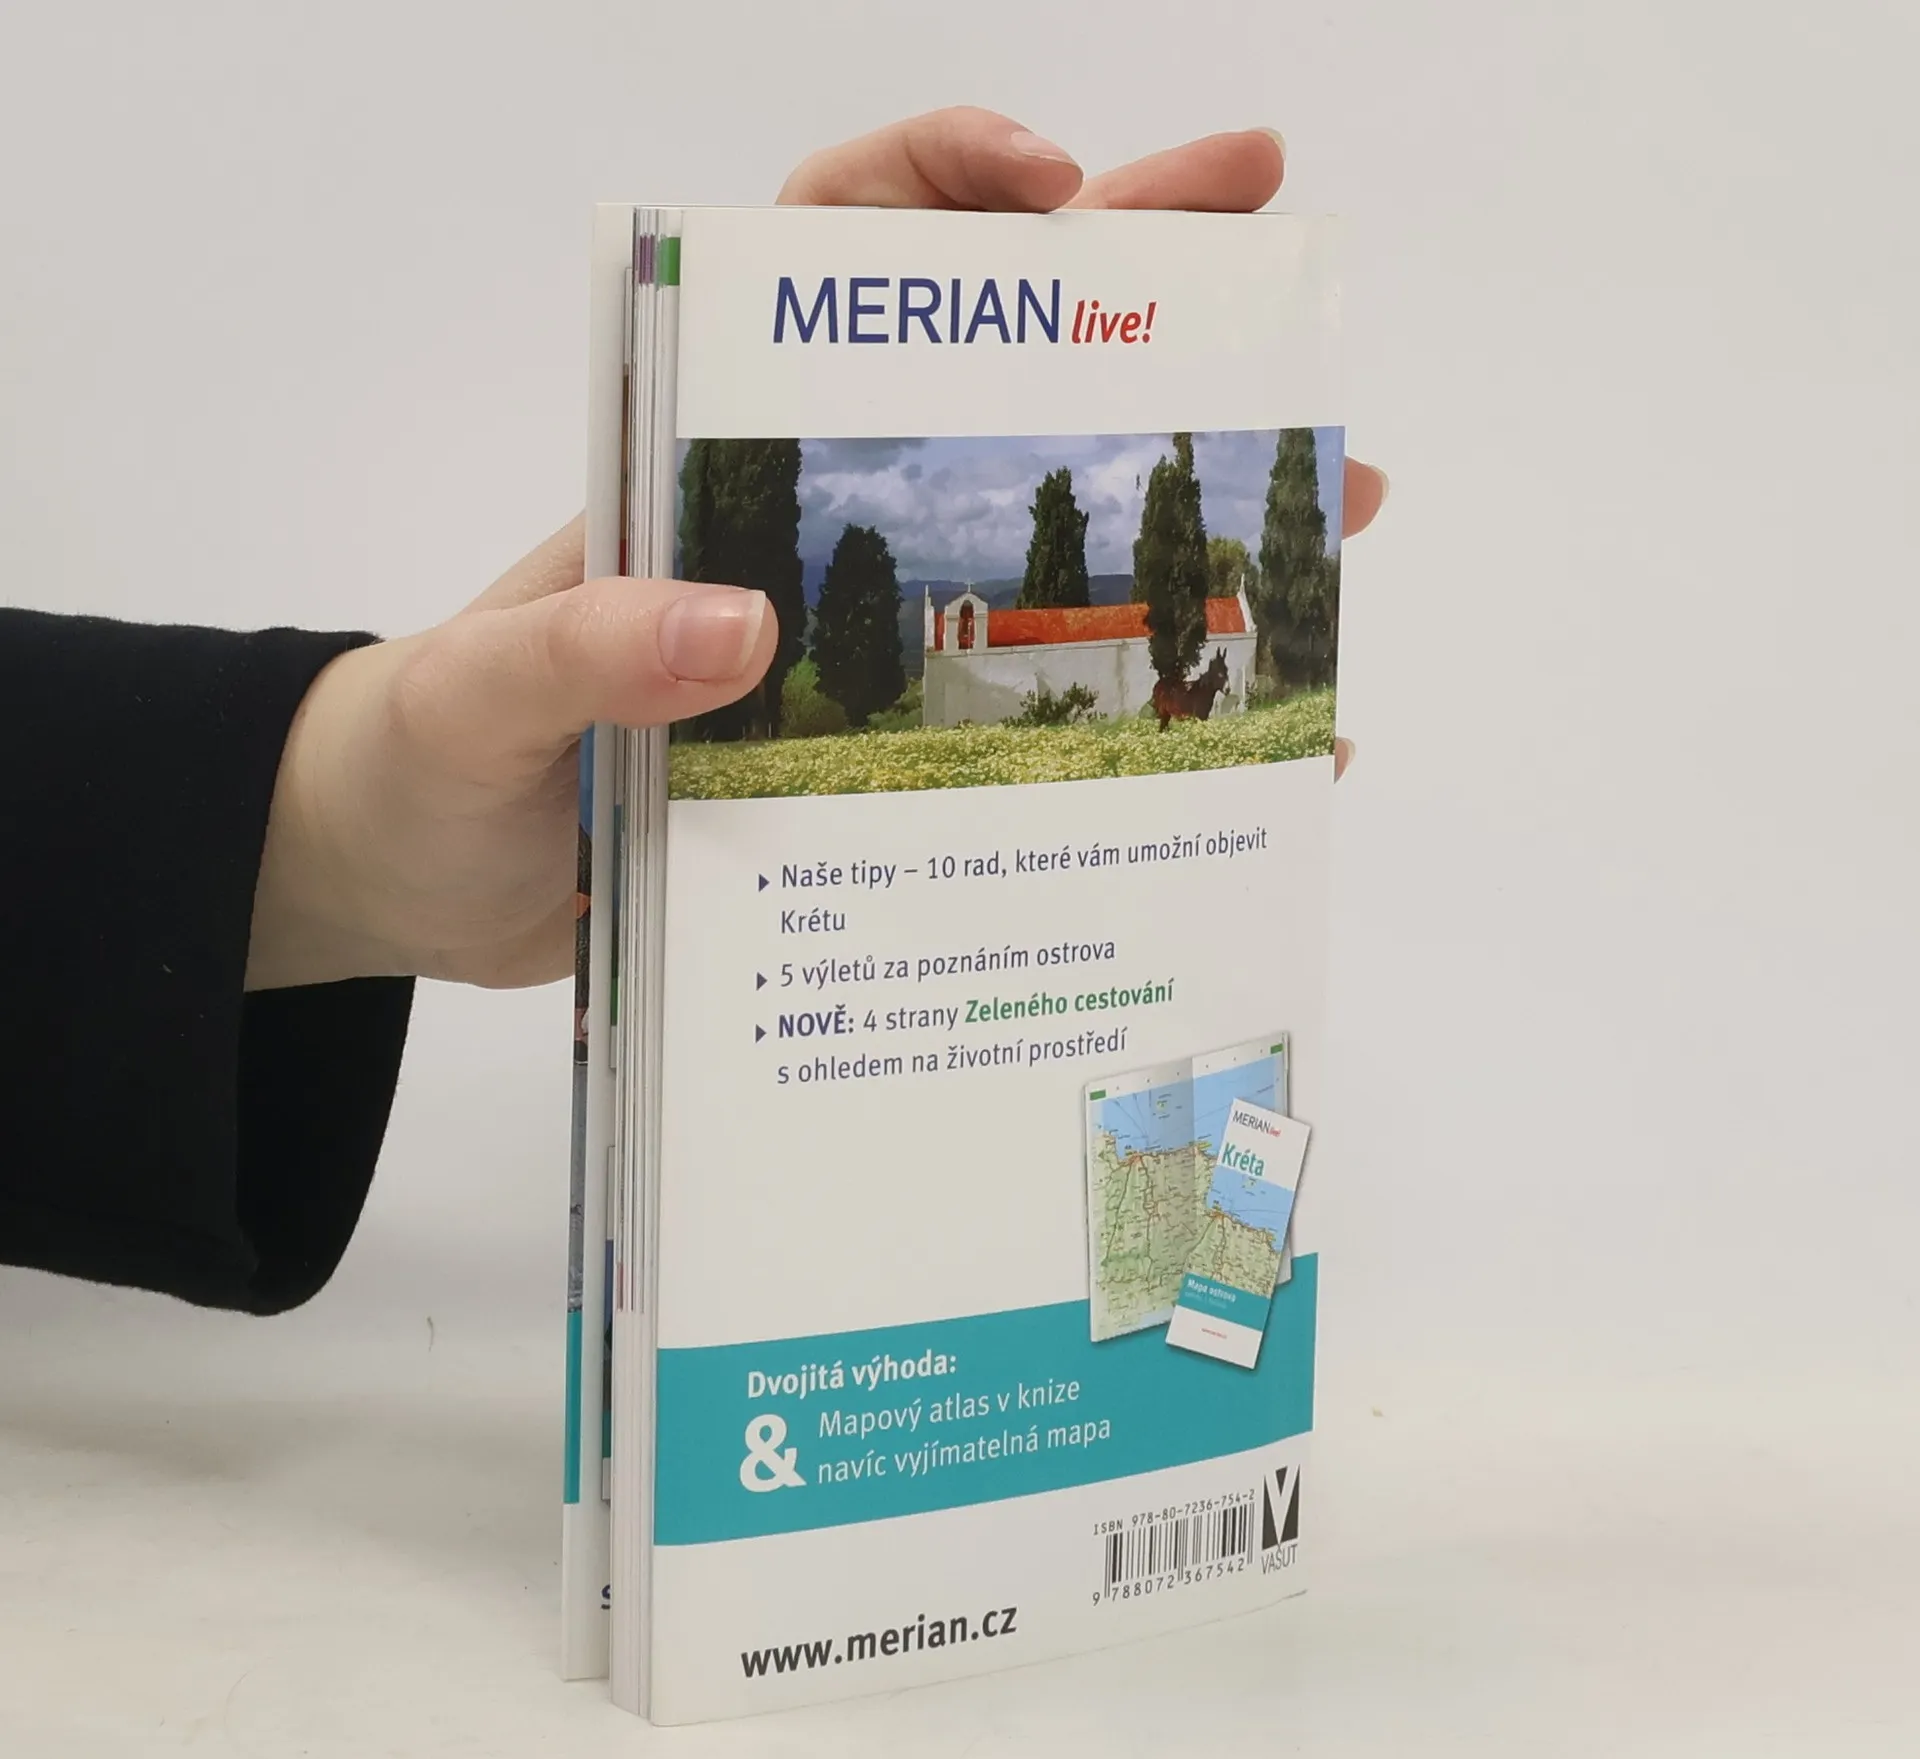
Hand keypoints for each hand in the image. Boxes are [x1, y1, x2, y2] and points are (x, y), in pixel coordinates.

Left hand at [246, 110, 1389, 991]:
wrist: (418, 882)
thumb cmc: (422, 760)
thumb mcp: (474, 700)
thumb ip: (577, 652)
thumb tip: (737, 622)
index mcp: (701, 461)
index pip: (825, 259)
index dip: (941, 191)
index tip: (1054, 187)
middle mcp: (803, 520)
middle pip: (988, 377)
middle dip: (1137, 305)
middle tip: (1282, 276)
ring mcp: (854, 632)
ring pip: (1044, 544)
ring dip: (1189, 513)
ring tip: (1335, 504)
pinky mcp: (878, 749)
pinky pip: (1033, 713)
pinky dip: (1143, 715)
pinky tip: (1251, 734)